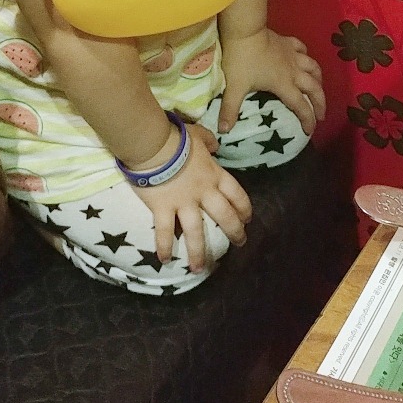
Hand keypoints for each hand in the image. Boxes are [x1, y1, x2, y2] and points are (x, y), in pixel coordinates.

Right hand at [132, 125, 251, 271]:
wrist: (154, 144)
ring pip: (196, 232)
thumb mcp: (198, 134)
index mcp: (213, 174)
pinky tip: (165, 259)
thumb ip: (209, 141)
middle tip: (240, 242)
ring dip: (199, 252)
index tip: (248, 218)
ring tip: (200, 268)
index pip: (236, 193)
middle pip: (224, 215)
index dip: (244, 207)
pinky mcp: (163, 208)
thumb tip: (215, 145)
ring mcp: (183, 203)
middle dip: (234, 231)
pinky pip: (165, 231)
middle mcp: (203, 192)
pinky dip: (165, 246)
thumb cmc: (177, 138)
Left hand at [218, 27, 325, 134]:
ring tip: (318, 88)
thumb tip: (223, 130)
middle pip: (314, 88)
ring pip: (313, 67)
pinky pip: (302, 48)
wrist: (244, 31)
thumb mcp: (235, 87)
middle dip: (320, 103)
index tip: (310, 131)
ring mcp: (292, 55)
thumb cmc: (241, 60)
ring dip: (318, 79)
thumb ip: (230, 110)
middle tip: (321, 115)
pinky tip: (304, 58)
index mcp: (283, 84)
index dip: (308, 119)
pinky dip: (306, 56)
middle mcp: (293, 71)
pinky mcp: (288, 42)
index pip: (300, 106)